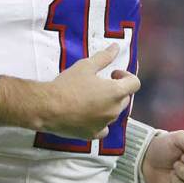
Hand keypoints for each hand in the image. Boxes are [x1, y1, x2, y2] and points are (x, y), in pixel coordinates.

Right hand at [0, 45, 139, 139]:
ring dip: (107, 105)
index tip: (112, 74)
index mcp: (116, 92)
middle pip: (125, 98)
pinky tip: (88, 115)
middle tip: (99, 84)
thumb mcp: (86, 66)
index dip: (126, 76)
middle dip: (116, 90)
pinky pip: (103, 129)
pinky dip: (99, 122)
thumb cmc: (67, 85)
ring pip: (113, 113)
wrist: (48, 107)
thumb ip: (104, 57)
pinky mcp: (92, 134)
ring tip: (89, 97)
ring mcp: (104, 124)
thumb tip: (115, 47)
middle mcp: (114, 110)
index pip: (135, 83)